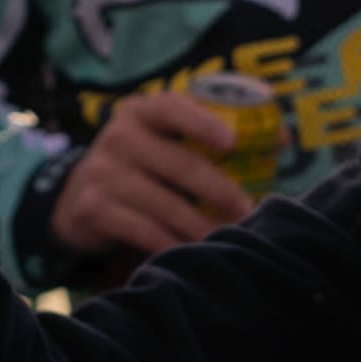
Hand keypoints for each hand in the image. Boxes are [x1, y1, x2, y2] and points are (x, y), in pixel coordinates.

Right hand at [49, 90, 253, 261]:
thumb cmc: (144, 167)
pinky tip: (190, 254)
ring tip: (224, 238)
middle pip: (179, 163)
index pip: (172, 107)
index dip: (202, 122)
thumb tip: (281, 136)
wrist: (79, 200)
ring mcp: (103, 172)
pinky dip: (171, 245)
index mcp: (142, 111)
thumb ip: (216, 135)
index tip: (231, 142)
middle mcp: (119, 136)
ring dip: (200, 226)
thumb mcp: (167, 142)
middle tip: (246, 210)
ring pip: (165, 204)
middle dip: (219, 190)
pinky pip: (143, 231)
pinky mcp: (93, 208)